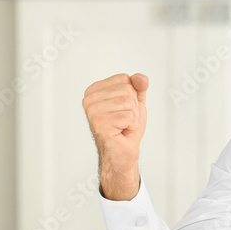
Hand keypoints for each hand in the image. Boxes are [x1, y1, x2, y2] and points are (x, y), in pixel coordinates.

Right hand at [82, 73, 148, 200]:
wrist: (122, 151)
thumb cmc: (125, 127)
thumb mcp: (135, 101)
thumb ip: (138, 85)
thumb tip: (141, 78)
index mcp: (94, 91)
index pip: (125, 79)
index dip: (132, 95)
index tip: (123, 108)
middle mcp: (90, 100)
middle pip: (128, 90)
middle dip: (133, 107)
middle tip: (124, 120)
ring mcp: (93, 112)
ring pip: (129, 103)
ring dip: (132, 117)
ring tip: (122, 125)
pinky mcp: (100, 123)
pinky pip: (129, 117)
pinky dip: (132, 126)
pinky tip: (122, 132)